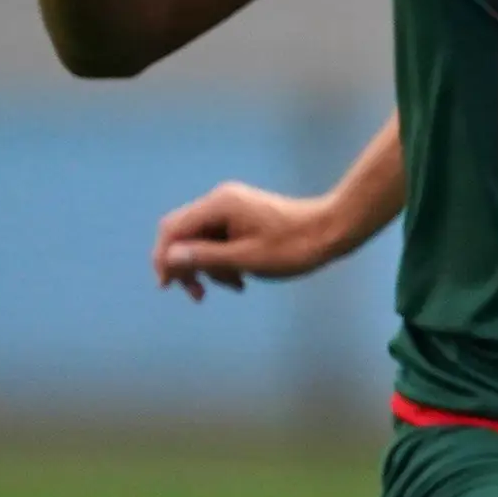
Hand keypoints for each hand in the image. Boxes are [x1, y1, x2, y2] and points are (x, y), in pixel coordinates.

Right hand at [153, 181, 346, 300]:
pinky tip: (242, 279)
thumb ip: (206, 258)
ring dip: (211, 266)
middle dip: (189, 266)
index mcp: (219, 205)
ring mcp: (233, 207)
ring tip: (236, 286)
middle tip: (200, 296)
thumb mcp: (247, 259)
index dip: (164, 258)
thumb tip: (170, 258)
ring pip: (203, 240)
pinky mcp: (244, 216)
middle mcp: (221, 201)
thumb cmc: (294, 246)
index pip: (173, 229)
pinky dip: (225, 260)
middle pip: (184, 234)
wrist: (332, 230)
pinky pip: (220, 239)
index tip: (167, 286)